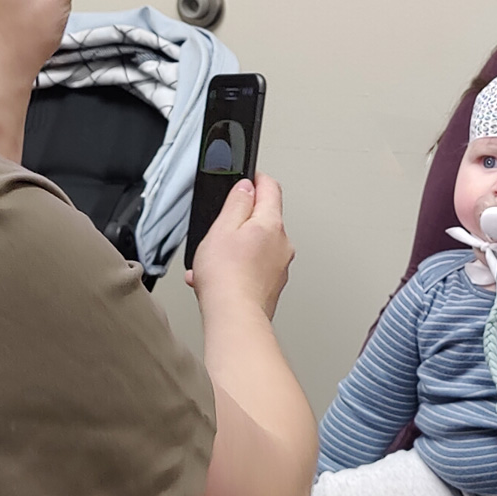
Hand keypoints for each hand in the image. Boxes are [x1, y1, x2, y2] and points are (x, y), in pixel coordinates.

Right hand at [187, 174, 293, 320]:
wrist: (234, 318)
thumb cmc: (227, 277)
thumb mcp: (222, 227)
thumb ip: (237, 202)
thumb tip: (247, 187)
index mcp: (272, 224)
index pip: (271, 188)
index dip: (256, 178)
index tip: (247, 177)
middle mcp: (282, 244)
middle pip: (265, 218)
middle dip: (242, 219)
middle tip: (221, 226)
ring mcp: (279, 266)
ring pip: (258, 245)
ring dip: (237, 247)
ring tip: (214, 260)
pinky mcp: (272, 285)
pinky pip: (255, 267)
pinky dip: (238, 267)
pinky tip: (217, 277)